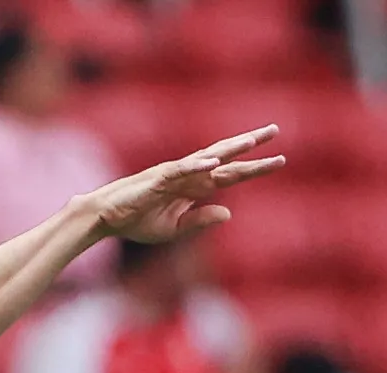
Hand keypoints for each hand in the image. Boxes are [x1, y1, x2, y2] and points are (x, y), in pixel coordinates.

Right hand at [84, 126, 285, 244]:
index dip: (255, 168)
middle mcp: (189, 175)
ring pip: (207, 157)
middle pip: (225, 156)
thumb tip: (229, 213)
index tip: (280, 160)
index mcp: (195, 187)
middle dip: (250, 144)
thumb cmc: (137, 221)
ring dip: (228, 149)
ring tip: (251, 141)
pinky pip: (181, 170)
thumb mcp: (175, 228)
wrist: (106, 218)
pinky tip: (214, 163)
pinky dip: (197, 166)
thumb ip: (201, 220)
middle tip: (275, 130)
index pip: (232, 175)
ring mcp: (174, 174)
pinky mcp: (158, 179)